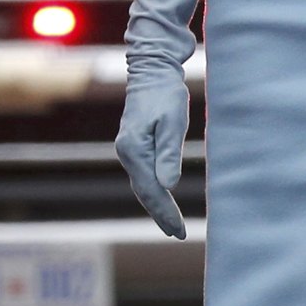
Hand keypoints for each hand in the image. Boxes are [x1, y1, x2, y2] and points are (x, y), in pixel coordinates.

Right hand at [117, 61, 188, 238]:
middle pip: (144, 192)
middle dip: (161, 214)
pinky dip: (153, 191)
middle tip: (178, 234)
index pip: (151, 189)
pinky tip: (163, 197)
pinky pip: (143, 175)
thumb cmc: (165, 94)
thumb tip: (169, 186)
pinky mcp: (134, 145)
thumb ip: (169, 154)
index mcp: (134, 150)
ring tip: (172, 224)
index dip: (165, 212)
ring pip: (142, 185)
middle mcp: (126, 153)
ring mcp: (128, 150)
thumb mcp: (173, 122)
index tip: (179, 230)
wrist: (151, 72)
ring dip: (157, 205)